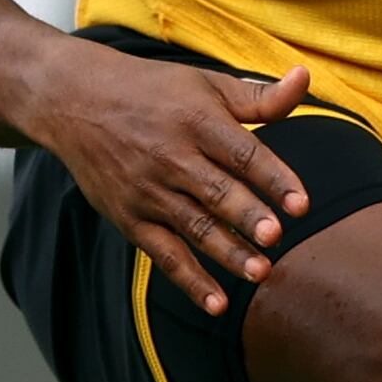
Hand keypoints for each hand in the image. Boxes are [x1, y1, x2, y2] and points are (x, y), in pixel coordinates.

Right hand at [28, 44, 313, 315]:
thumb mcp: (206, 84)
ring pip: (194, 227)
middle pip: (217, 192)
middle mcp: (172, 157)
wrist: (75, 101)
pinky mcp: (131, 218)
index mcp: (198, 121)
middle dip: (246, 216)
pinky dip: (189, 280)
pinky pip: (164, 254)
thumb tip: (305, 78)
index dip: (274, 178)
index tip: (301, 203)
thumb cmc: (153, 91)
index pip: (243, 153)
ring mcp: (149, 191)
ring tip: (260, 272)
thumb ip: (260, 97)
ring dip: (227, 253)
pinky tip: (217, 304)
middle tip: (275, 237)